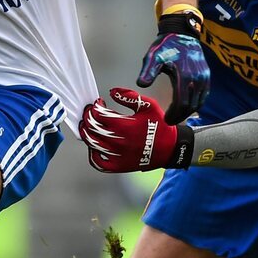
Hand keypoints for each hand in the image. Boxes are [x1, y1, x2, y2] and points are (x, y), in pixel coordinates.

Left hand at [79, 88, 193, 172]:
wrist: (171, 148)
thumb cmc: (160, 126)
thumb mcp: (148, 105)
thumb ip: (129, 96)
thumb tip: (112, 91)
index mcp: (124, 126)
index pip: (98, 115)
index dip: (95, 107)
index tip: (99, 103)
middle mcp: (117, 141)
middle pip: (92, 128)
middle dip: (88, 117)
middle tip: (90, 112)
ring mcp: (117, 155)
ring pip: (92, 144)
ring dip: (87, 133)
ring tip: (88, 126)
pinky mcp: (119, 166)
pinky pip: (98, 162)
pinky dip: (92, 153)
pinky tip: (94, 146)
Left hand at [137, 7, 209, 123]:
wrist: (182, 34)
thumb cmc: (166, 46)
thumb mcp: (153, 56)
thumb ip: (148, 71)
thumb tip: (141, 84)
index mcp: (185, 76)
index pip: (181, 103)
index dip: (174, 114)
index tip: (166, 119)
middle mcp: (197, 79)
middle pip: (191, 106)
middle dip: (180, 116)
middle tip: (171, 121)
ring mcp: (204, 78)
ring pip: (199, 102)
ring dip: (188, 112)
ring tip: (177, 116)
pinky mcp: (207, 76)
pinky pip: (204, 95)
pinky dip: (196, 104)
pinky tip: (187, 106)